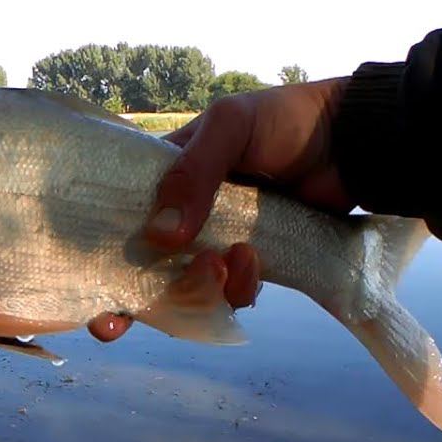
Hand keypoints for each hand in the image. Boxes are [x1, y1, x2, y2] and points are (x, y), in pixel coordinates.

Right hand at [87, 79, 352, 342]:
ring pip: (187, 285)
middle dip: (130, 299)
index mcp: (163, 174)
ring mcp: (218, 239)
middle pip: (142, 265)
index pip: (117, 214)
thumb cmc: (286, 118)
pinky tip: (253, 265)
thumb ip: (193, 173)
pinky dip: (237, 288)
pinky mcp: (254, 260)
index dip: (95, 252)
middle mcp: (182, 212)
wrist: (356, 141)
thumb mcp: (231, 126)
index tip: (85, 288)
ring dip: (196, 289)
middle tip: (118, 323)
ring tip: (223, 265)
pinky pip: (232, 291)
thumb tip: (161, 234)